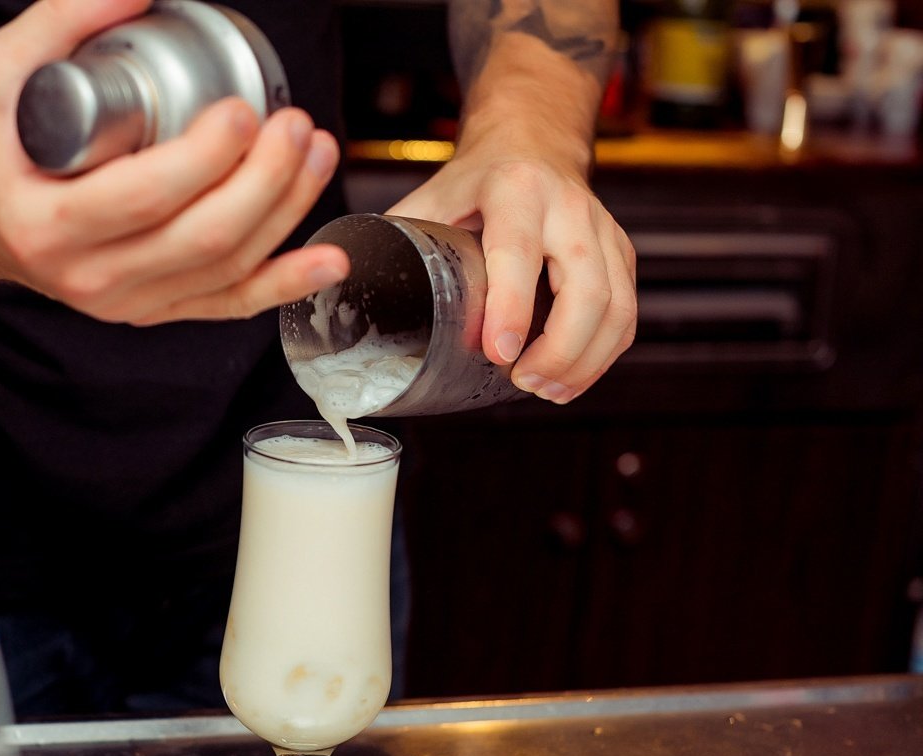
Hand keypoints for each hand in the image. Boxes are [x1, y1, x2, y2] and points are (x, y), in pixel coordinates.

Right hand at [0, 0, 347, 323]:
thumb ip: (58, 22)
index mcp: (49, 224)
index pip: (148, 196)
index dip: (209, 156)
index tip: (244, 112)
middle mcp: (90, 275)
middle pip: (204, 237)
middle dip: (267, 179)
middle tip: (294, 126)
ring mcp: (128, 301)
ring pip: (228, 267)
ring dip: (287, 210)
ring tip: (316, 153)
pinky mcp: (157, 310)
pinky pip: (231, 304)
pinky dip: (286, 283)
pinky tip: (328, 259)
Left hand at [388, 144, 636, 404]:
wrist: (530, 143)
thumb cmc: (471, 184)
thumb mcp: (430, 199)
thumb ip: (401, 246)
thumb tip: (352, 302)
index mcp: (514, 191)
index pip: (519, 253)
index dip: (512, 306)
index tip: (498, 353)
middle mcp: (568, 207)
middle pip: (586, 289)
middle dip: (560, 349)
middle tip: (523, 383)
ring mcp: (603, 230)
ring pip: (616, 307)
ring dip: (583, 361)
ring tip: (544, 391)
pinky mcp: (620, 254)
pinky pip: (625, 314)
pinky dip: (601, 355)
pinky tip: (568, 378)